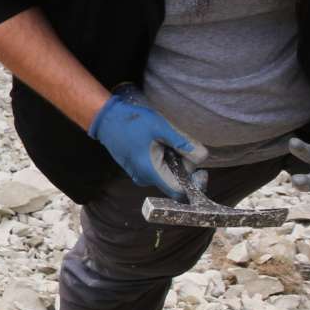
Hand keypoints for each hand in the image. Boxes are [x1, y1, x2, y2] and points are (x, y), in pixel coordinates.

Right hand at [89, 89, 206, 199]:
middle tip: (177, 143)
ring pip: (168, 174)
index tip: (200, 170)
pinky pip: (159, 170)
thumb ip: (184, 143)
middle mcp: (144, 178)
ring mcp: (139, 175)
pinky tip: (156, 143)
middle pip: (176, 180)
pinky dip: (164, 159)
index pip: (179, 191)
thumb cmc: (131, 121)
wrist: (106, 118)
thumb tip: (202, 157)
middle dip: (183, 164)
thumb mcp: (161, 127)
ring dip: (174, 160)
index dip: (194, 184)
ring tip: (163, 140)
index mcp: (150, 171)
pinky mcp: (137, 170)